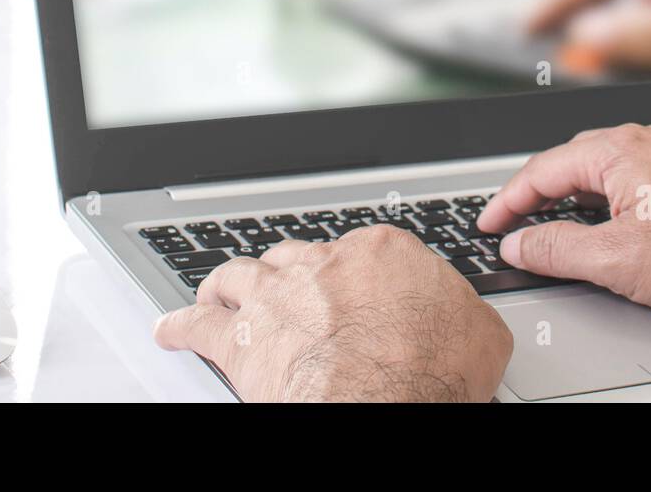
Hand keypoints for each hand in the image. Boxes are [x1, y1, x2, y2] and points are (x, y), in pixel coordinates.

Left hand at [153, 225, 512, 401]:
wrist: (387, 400)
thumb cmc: (432, 371)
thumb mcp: (479, 333)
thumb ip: (462, 312)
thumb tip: (467, 318)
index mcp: (381, 253)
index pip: (358, 250)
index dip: (349, 274)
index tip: (348, 288)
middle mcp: (323, 264)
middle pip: (293, 257)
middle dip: (285, 273)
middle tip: (280, 289)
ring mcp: (278, 296)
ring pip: (239, 276)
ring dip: (225, 285)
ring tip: (215, 292)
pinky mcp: (243, 339)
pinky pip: (198, 326)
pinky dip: (181, 325)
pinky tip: (171, 328)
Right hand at [477, 121, 650, 336]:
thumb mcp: (619, 262)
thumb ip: (557, 250)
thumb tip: (520, 243)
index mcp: (621, 149)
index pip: (543, 170)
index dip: (509, 200)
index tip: (490, 224)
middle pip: (576, 158)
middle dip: (542, 190)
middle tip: (519, 220)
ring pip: (614, 162)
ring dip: (583, 190)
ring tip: (566, 221)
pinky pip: (647, 168)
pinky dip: (621, 191)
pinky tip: (627, 217)